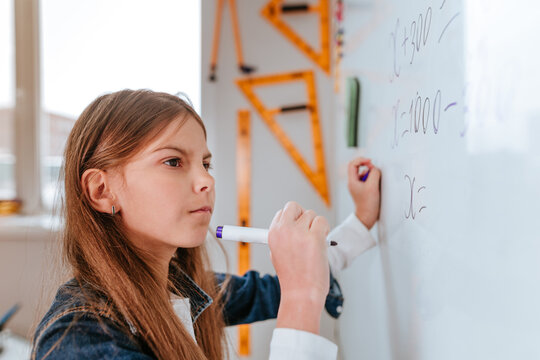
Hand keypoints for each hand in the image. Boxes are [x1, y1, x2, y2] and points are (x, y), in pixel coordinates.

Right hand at [268, 201, 329, 333]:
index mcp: (272, 234)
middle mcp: (283, 230)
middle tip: (308, 232)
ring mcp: (298, 233)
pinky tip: (322, 243)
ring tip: (314, 244)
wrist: (301, 294)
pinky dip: (325, 230)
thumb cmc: (293, 277)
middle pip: (295, 206)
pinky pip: (322, 221)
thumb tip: (294, 222)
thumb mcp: (277, 254)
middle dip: (303, 216)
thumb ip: (283, 236)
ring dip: (316, 226)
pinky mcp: (314, 238)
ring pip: (311, 214)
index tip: (298, 230)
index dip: (293, 220)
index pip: (283, 212)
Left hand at [347, 157, 380, 229]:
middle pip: (358, 167)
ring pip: (364, 174)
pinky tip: (377, 186)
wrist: (367, 217)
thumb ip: (374, 173)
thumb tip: (375, 169)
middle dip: (368, 166)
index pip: (353, 164)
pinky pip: (368, 180)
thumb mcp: (372, 186)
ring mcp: (358, 186)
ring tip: (376, 182)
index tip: (370, 162)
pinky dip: (373, 180)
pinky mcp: (364, 190)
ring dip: (371, 174)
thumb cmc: (368, 204)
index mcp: (352, 181)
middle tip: (374, 170)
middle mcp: (354, 182)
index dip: (361, 160)